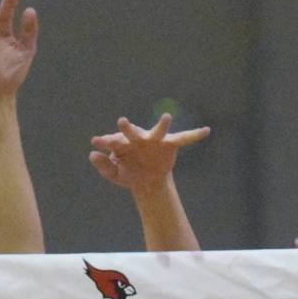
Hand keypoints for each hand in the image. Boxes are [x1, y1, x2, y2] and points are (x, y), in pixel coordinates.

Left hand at [89, 114, 209, 193]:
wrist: (147, 181)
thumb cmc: (129, 173)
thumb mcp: (114, 175)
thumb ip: (103, 166)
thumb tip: (91, 154)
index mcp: (124, 143)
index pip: (114, 141)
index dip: (105, 141)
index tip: (96, 142)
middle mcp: (139, 138)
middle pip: (132, 132)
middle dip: (127, 128)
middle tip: (121, 122)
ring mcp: (155, 140)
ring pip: (159, 130)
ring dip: (163, 124)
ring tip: (167, 117)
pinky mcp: (170, 144)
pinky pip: (185, 138)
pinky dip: (195, 135)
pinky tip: (206, 131)